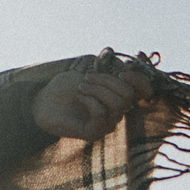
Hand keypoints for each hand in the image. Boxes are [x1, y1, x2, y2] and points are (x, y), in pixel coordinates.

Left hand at [32, 67, 156, 140]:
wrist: (44, 101)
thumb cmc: (66, 87)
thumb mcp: (89, 73)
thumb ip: (108, 69)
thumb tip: (118, 56)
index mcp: (119, 97)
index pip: (145, 92)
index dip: (139, 80)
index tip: (122, 71)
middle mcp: (116, 113)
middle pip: (128, 95)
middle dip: (108, 81)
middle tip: (87, 78)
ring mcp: (106, 125)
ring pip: (118, 104)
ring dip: (98, 89)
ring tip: (81, 86)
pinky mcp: (94, 133)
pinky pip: (101, 113)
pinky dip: (90, 99)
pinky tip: (79, 96)